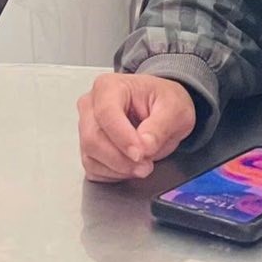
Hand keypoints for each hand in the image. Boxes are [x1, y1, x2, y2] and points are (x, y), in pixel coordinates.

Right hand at [77, 72, 196, 182]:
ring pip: (90, 156)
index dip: (122, 138)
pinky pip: (92, 169)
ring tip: (143, 165)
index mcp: (109, 86)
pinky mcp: (88, 148)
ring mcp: (86, 127)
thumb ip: (160, 127)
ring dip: (119, 169)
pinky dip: (113, 175)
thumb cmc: (163, 102)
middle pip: (92, 138)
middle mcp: (91, 105)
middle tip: (146, 165)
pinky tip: (130, 167)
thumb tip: (144, 146)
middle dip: (121, 159)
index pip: (106, 113)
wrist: (162, 109)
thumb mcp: (174, 109)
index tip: (141, 154)